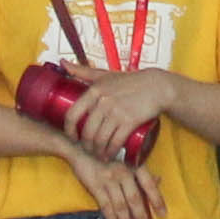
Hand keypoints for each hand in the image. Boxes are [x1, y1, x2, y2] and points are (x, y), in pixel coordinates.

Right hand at [62, 140, 158, 218]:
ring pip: (120, 205)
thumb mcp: (127, 160)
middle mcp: (124, 172)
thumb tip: (158, 181)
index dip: (157, 201)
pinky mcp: (95, 185)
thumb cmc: (108, 156)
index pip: (149, 185)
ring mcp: (109, 178)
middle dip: (141, 218)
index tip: (163, 215)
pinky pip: (105, 204)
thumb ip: (141, 172)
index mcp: (134, 165)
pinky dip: (111, 217)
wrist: (82, 149)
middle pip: (135, 199)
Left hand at [63, 64, 183, 155]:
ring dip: (98, 151)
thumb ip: (82, 71)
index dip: (69, 130)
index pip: (73, 114)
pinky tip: (109, 156)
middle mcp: (103, 101)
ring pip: (100, 139)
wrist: (157, 86)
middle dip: (86, 145)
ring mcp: (116, 112)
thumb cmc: (130, 81)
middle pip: (86, 131)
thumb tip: (62, 63)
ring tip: (99, 155)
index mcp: (94, 91)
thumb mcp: (104, 74)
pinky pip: (115, 142)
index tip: (72, 137)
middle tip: (89, 150)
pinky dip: (111, 152)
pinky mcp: (129, 121)